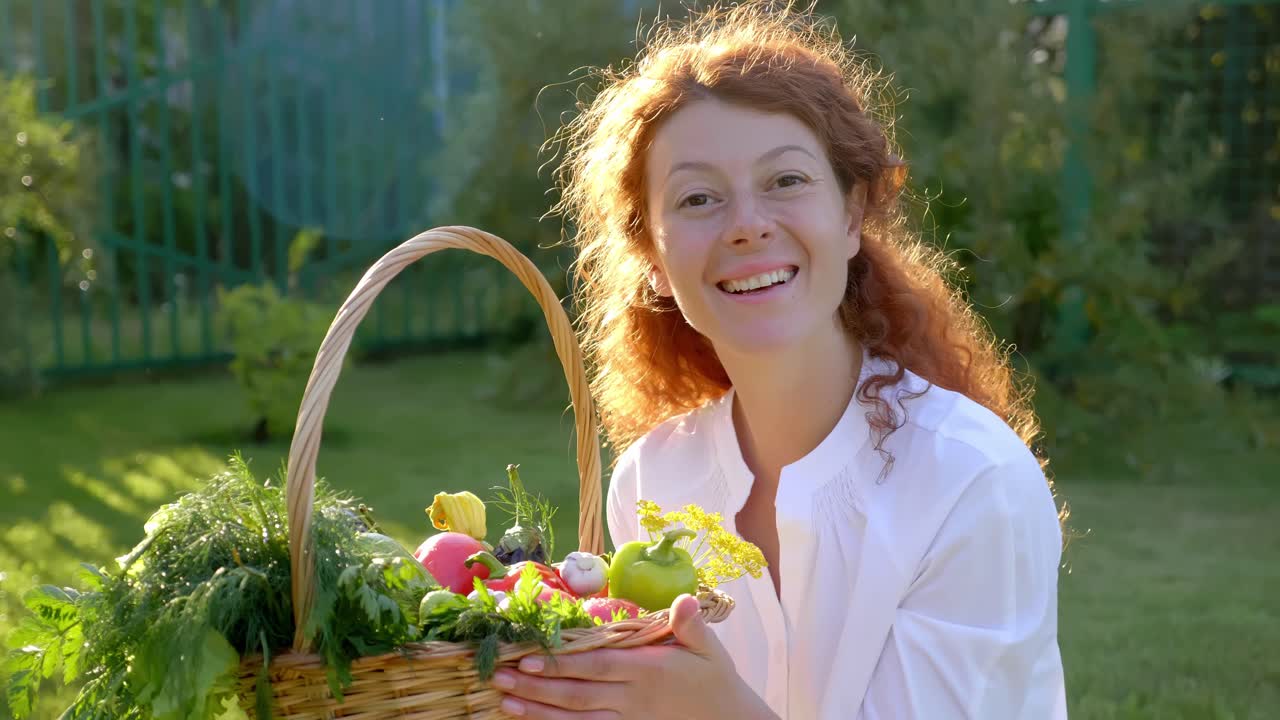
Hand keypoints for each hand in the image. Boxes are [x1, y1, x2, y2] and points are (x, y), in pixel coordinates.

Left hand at [490, 594, 773, 718]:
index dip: (563, 664)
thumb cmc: (713, 677)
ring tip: (506, 701)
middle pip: (578, 695)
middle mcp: (633, 699)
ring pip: (577, 719)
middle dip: (538, 687)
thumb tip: (684, 600)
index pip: (598, 666)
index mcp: (649, 670)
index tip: (530, 658)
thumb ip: (691, 625)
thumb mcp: (709, 648)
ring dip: (539, 711)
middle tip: (500, 677)